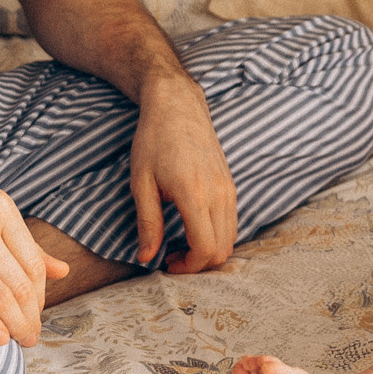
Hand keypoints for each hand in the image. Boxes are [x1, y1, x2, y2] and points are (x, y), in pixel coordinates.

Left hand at [131, 71, 236, 272]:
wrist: (177, 106)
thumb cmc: (153, 141)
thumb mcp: (142, 183)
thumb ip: (148, 223)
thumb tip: (147, 258)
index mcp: (194, 193)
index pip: (205, 248)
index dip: (187, 267)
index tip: (165, 264)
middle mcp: (219, 193)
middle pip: (222, 250)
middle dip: (197, 264)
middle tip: (170, 257)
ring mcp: (228, 188)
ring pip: (230, 239)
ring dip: (207, 251)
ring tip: (178, 244)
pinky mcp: (230, 184)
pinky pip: (231, 223)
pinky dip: (215, 236)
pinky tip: (190, 228)